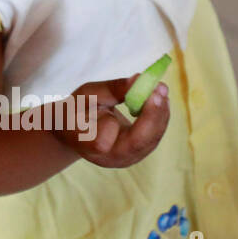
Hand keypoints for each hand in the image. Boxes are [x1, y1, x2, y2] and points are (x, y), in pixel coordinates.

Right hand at [53, 74, 169, 168]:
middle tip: (159, 88)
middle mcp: (110, 158)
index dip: (112, 124)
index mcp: (86, 147)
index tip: (122, 102)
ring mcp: (128, 158)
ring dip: (160, 113)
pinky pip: (154, 135)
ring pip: (151, 139)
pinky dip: (159, 116)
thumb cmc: (77, 111)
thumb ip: (111, 89)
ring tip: (160, 88)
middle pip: (136, 143)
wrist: (79, 130)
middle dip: (152, 115)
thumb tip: (139, 80)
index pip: (100, 143)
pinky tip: (159, 98)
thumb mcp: (86, 95)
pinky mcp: (140, 152)